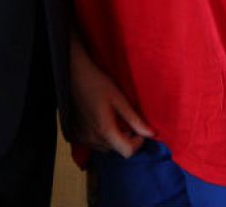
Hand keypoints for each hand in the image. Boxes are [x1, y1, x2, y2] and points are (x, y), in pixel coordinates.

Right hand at [70, 35, 153, 157]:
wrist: (74, 74)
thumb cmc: (98, 83)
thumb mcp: (119, 98)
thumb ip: (134, 119)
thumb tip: (151, 134)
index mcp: (105, 130)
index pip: (127, 151)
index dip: (138, 143)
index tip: (139, 129)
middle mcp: (93, 139)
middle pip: (116, 149)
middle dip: (125, 138)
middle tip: (125, 119)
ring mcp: (82, 138)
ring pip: (105, 147)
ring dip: (112, 138)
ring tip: (112, 118)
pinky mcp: (75, 135)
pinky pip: (93, 143)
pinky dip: (100, 136)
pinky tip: (99, 120)